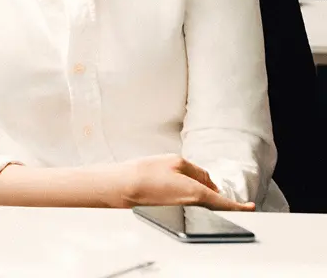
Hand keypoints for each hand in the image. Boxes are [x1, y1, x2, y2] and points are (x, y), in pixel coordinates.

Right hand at [116, 154, 254, 210]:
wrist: (123, 187)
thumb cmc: (146, 173)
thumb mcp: (176, 162)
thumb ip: (197, 170)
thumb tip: (207, 180)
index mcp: (198, 194)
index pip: (227, 203)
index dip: (241, 207)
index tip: (250, 207)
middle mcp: (193, 207)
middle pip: (213, 200)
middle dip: (212, 190)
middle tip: (203, 180)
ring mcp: (182, 211)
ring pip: (200, 201)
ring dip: (198, 192)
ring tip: (180, 179)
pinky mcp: (172, 211)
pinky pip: (188, 204)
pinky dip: (187, 196)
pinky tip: (172, 186)